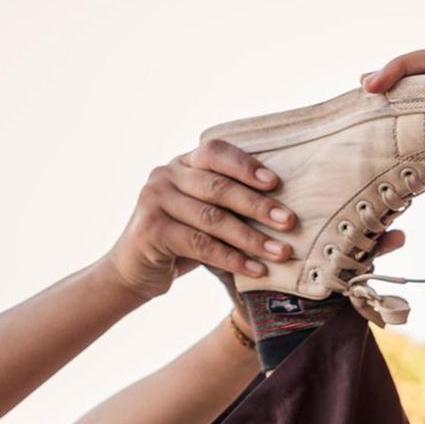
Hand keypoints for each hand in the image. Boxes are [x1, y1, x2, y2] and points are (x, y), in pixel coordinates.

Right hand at [106, 141, 300, 297]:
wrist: (135, 271)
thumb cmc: (181, 241)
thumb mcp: (204, 215)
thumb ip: (229, 203)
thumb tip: (285, 209)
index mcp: (182, 163)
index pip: (215, 152)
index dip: (246, 165)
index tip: (276, 183)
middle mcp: (165, 175)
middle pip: (219, 187)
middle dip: (258, 206)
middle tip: (289, 222)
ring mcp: (154, 200)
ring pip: (212, 219)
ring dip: (252, 238)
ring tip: (281, 252)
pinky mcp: (151, 229)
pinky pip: (200, 244)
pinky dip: (232, 259)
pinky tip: (256, 270)